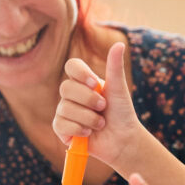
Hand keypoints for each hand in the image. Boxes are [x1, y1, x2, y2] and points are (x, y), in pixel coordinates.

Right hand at [53, 42, 147, 171]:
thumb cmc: (122, 114)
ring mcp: (64, 111)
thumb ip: (115, 67)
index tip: (94, 83)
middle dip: (88, 100)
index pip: (71, 66)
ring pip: (65, 108)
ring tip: (101, 124)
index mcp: (84, 81)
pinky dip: (79, 130)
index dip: (80, 73)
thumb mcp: (119, 89)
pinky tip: (89, 133)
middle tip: (103, 108)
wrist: (123, 140)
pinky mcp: (61, 129)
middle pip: (66, 87)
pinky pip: (61, 124)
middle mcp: (72, 94)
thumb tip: (119, 44)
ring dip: (88, 118)